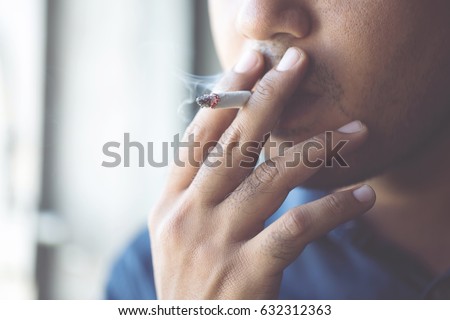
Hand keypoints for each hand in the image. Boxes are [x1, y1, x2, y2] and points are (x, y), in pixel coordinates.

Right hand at [148, 48, 374, 298]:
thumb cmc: (188, 284)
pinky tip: (361, 196)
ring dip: (318, 150)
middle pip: (233, 146)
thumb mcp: (175, 235)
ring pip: (271, 179)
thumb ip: (195, 192)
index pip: (197, 138)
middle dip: (267, 99)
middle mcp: (188, 217)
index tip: (251, 62)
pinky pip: (297, 228)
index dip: (224, 97)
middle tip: (297, 65)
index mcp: (170, 204)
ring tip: (356, 131)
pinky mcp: (248, 274)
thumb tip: (228, 144)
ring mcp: (216, 245)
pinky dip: (334, 209)